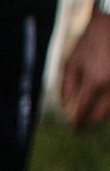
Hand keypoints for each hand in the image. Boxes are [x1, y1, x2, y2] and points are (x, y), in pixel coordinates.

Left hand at [63, 7, 109, 130]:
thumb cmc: (90, 41)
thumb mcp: (72, 62)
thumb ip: (66, 87)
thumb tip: (66, 107)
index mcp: (95, 81)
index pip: (84, 111)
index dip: (78, 123)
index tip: (74, 129)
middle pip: (100, 115)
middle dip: (90, 123)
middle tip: (82, 128)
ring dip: (101, 116)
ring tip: (91, 117)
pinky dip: (109, 105)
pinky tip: (102, 105)